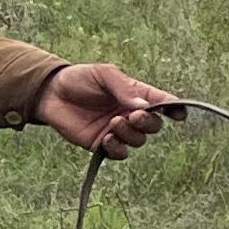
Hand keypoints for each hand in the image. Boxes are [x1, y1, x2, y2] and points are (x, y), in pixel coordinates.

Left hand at [34, 63, 181, 158]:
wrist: (49, 94)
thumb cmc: (78, 79)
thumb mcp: (104, 74)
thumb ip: (124, 88)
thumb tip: (143, 106)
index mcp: (137, 95)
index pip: (164, 104)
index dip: (175, 109)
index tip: (178, 114)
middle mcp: (131, 114)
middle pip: (154, 126)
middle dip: (148, 123)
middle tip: (132, 116)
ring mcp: (118, 130)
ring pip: (139, 141)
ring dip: (130, 134)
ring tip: (113, 123)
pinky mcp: (102, 144)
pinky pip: (120, 154)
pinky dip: (118, 149)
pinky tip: (107, 138)